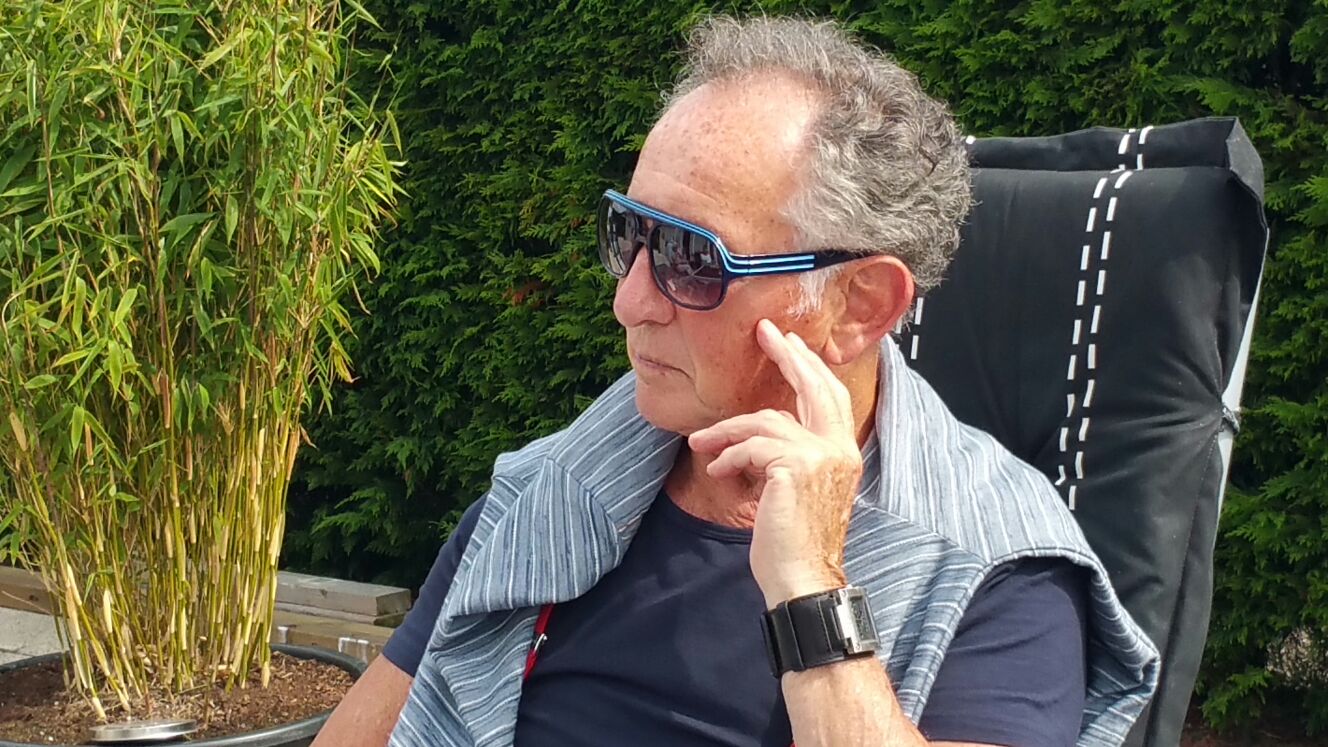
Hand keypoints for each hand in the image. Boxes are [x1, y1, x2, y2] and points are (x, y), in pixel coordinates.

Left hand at [688, 318, 863, 608]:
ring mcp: (821, 456)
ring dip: (726, 431)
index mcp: (844, 453)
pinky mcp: (794, 467)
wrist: (802, 579)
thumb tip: (765, 430)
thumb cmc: (794, 541)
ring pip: (766, 421)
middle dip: (787, 356)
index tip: (788, 342)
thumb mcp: (798, 489)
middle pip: (814, 387)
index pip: (830, 396)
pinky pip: (751, 446)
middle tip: (764, 333)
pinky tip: (715, 470)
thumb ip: (791, 454)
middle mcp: (839, 449)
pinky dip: (727, 456)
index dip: (810, 366)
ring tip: (701, 444)